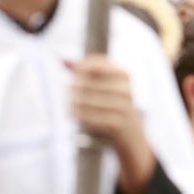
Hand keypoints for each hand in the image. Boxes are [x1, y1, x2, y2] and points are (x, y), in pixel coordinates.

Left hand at [69, 56, 153, 191]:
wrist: (131, 133)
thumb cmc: (112, 103)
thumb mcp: (104, 83)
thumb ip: (84, 70)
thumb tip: (63, 60)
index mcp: (124, 74)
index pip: (94, 65)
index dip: (79, 68)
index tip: (74, 75)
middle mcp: (126, 89)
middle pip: (87, 83)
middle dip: (74, 87)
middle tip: (69, 92)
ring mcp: (123, 107)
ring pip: (86, 100)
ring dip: (74, 102)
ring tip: (69, 104)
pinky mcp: (117, 124)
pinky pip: (91, 117)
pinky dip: (79, 116)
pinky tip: (73, 115)